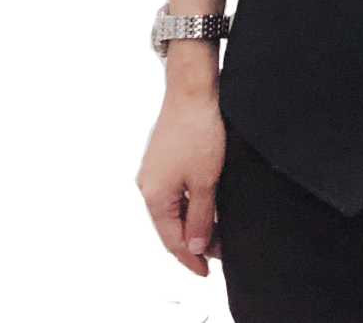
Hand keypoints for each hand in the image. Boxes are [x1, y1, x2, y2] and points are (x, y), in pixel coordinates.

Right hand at [136, 88, 226, 282]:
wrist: (192, 90)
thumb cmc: (197, 129)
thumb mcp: (206, 181)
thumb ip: (200, 217)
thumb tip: (194, 245)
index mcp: (153, 196)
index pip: (172, 240)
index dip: (190, 259)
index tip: (204, 272)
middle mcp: (148, 186)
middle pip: (169, 226)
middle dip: (191, 244)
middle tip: (212, 259)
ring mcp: (153, 171)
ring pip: (172, 208)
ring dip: (191, 224)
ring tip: (213, 236)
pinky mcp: (163, 158)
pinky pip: (174, 191)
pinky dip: (188, 205)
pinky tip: (204, 208)